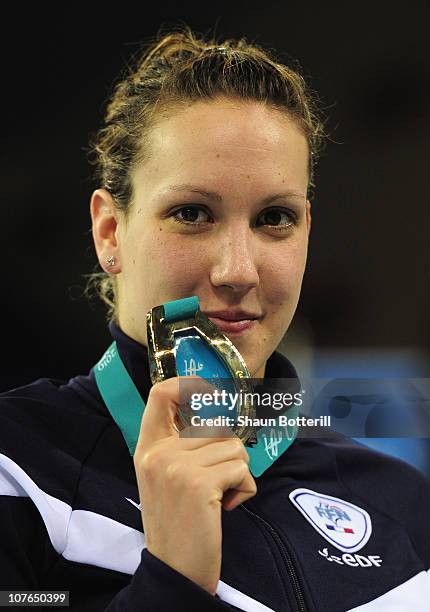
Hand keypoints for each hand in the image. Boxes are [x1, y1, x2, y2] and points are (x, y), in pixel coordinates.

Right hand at [133, 375, 256, 594]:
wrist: (175, 569)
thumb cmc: (176, 521)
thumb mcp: (163, 476)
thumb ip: (178, 444)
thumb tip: (214, 415)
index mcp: (147, 447)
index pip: (160, 394)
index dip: (188, 384)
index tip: (210, 393)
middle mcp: (158, 452)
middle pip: (216, 427)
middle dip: (228, 454)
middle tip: (217, 483)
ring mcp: (177, 466)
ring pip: (234, 447)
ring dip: (237, 474)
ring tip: (219, 498)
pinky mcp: (199, 483)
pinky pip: (242, 468)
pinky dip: (244, 488)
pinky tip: (226, 507)